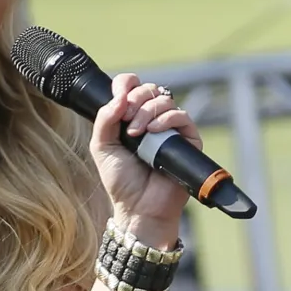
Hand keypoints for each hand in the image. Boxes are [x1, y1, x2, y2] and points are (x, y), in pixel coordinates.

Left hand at [90, 74, 202, 245]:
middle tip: (126, 121)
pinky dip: (165, 119)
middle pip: (149, 89)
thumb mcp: (102, 146)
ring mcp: (170, 129)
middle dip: (134, 99)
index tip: (118, 95)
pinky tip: (152, 132)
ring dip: (146, 111)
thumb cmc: (120, 180)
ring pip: (165, 100)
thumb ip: (104, 120)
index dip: (126, 83)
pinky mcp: (188, 140)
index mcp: (131, 117)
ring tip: (136, 133)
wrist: (138, 207)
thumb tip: (118, 97)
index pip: (132, 86)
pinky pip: (182, 116)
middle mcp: (152, 119)